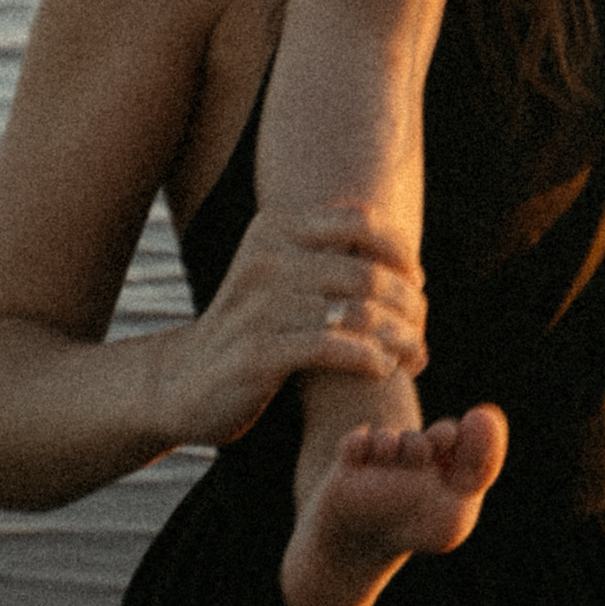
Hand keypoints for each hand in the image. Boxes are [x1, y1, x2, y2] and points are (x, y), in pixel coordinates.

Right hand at [152, 208, 425, 454]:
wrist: (183, 382)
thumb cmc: (254, 329)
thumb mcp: (282, 278)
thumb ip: (328, 259)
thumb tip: (408, 263)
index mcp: (276, 229)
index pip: (360, 223)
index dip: (399, 252)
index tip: (416, 282)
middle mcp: (267, 258)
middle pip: (365, 273)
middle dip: (406, 305)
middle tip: (420, 331)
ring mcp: (258, 305)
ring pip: (354, 313)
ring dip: (396, 337)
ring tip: (413, 355)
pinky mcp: (256, 352)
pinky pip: (331, 347)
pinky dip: (368, 357)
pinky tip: (382, 368)